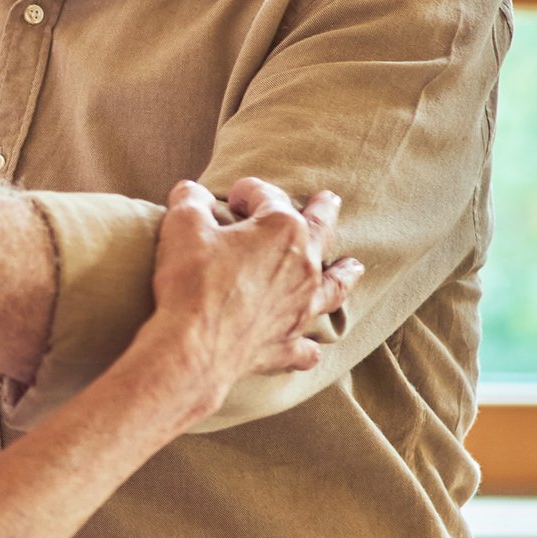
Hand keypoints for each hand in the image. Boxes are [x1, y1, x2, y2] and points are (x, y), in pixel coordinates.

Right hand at [150, 179, 360, 406]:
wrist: (193, 345)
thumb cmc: (191, 281)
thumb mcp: (182, 226)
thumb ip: (191, 201)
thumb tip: (193, 192)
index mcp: (281, 229)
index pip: (268, 197)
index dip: (247, 191)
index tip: (231, 196)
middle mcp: (304, 265)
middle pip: (321, 231)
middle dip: (324, 211)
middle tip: (331, 200)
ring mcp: (301, 307)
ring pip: (334, 286)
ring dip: (344, 274)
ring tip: (354, 266)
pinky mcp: (288, 343)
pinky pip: (308, 346)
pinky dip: (310, 343)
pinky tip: (312, 346)